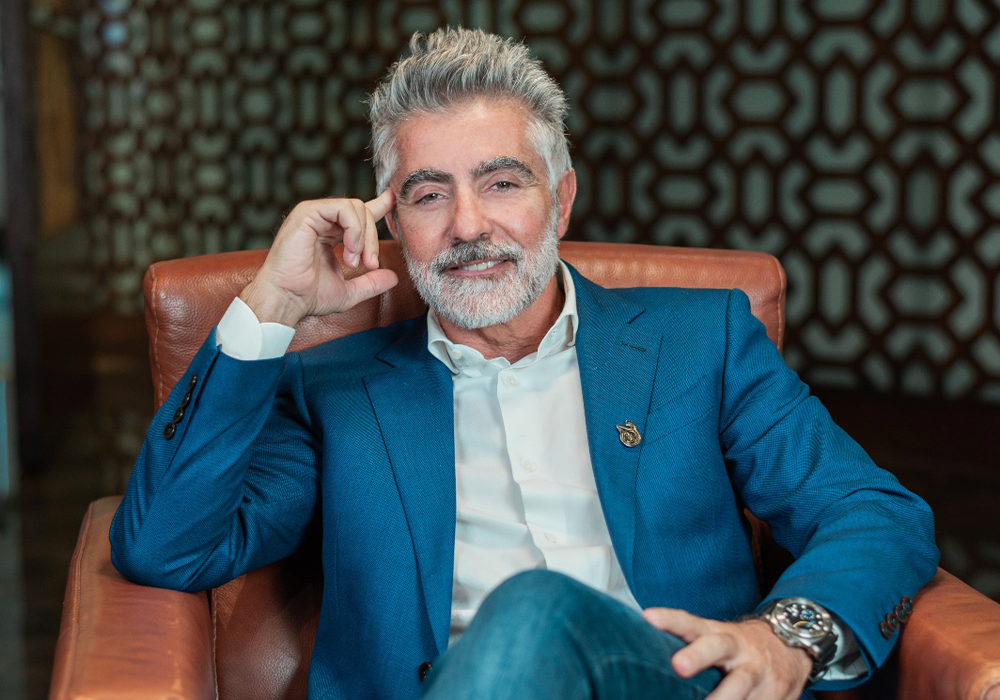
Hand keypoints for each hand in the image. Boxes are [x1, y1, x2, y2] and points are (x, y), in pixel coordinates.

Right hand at [239, 191, 399, 325]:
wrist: (286, 300)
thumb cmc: (308, 296)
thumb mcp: (348, 291)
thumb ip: (370, 283)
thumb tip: (393, 278)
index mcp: (330, 234)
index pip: (357, 214)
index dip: (378, 206)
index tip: (393, 199)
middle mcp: (322, 221)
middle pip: (363, 212)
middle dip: (373, 239)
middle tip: (369, 264)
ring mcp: (314, 214)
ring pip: (356, 207)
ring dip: (364, 236)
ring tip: (354, 260)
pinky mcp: (307, 212)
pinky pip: (343, 208)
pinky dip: (354, 228)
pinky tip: (350, 248)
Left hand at [643, 608, 811, 699]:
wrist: (793, 647)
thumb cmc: (740, 647)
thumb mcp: (717, 638)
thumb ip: (691, 644)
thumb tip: (647, 658)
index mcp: (718, 633)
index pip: (689, 623)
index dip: (670, 620)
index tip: (648, 617)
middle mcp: (738, 649)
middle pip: (716, 649)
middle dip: (697, 656)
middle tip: (679, 666)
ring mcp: (759, 672)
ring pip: (739, 688)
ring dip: (722, 699)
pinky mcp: (778, 693)